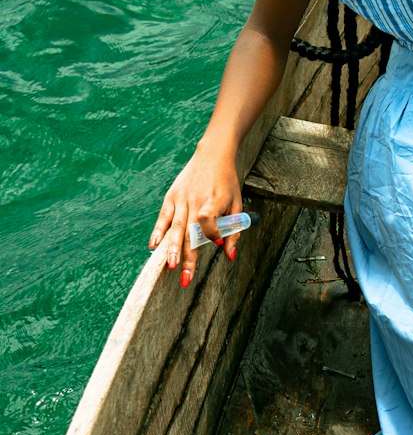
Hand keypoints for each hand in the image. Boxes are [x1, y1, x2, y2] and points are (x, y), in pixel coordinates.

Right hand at [149, 145, 242, 289]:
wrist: (212, 154)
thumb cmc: (227, 182)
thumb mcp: (237, 203)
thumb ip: (234, 230)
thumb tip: (229, 256)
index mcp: (215, 200)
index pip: (210, 218)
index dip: (213, 233)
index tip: (218, 244)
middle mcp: (196, 200)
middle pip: (191, 232)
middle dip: (188, 257)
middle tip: (185, 279)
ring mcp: (181, 199)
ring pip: (176, 228)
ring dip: (172, 249)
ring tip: (170, 267)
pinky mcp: (171, 197)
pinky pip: (163, 217)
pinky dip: (157, 232)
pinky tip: (153, 246)